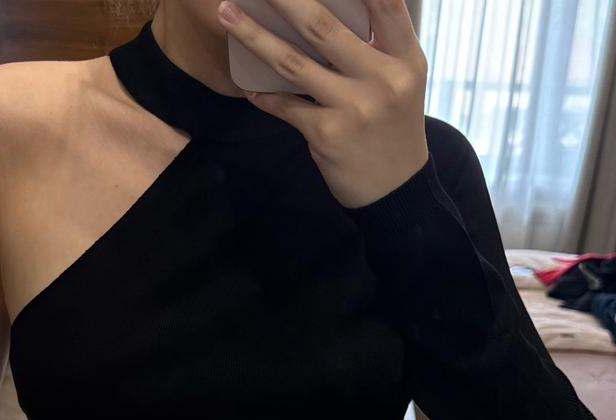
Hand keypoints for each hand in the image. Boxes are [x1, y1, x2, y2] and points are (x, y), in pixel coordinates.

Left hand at [216, 0, 429, 208]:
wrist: (396, 190)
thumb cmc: (392, 127)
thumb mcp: (400, 80)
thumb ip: (375, 45)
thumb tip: (319, 12)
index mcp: (405, 57)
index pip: (384, 3)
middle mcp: (382, 78)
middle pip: (323, 26)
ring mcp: (353, 108)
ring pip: (293, 62)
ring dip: (253, 35)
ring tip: (227, 14)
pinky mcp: (327, 134)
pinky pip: (286, 106)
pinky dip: (265, 95)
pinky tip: (249, 85)